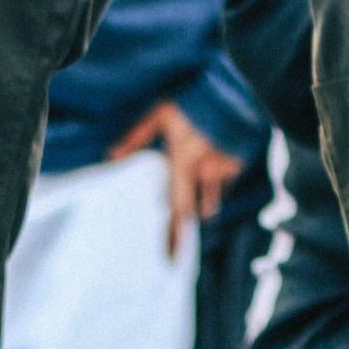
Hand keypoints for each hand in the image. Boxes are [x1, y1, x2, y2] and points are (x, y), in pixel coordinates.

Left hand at [108, 101, 242, 257]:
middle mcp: (205, 172)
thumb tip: (110, 156)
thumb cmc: (195, 101)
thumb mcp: (161, 115)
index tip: (170, 257)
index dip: (174, 234)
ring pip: (210, 197)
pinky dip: (217, 180)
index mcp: (184, 163)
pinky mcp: (237, 163)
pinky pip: (224, 180)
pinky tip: (213, 166)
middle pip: (193, 211)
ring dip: (203, 204)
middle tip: (176, 255)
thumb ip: (136, 138)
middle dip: (183, 231)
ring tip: (200, 209)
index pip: (177, 207)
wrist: (238, 91)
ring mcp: (224, 169)